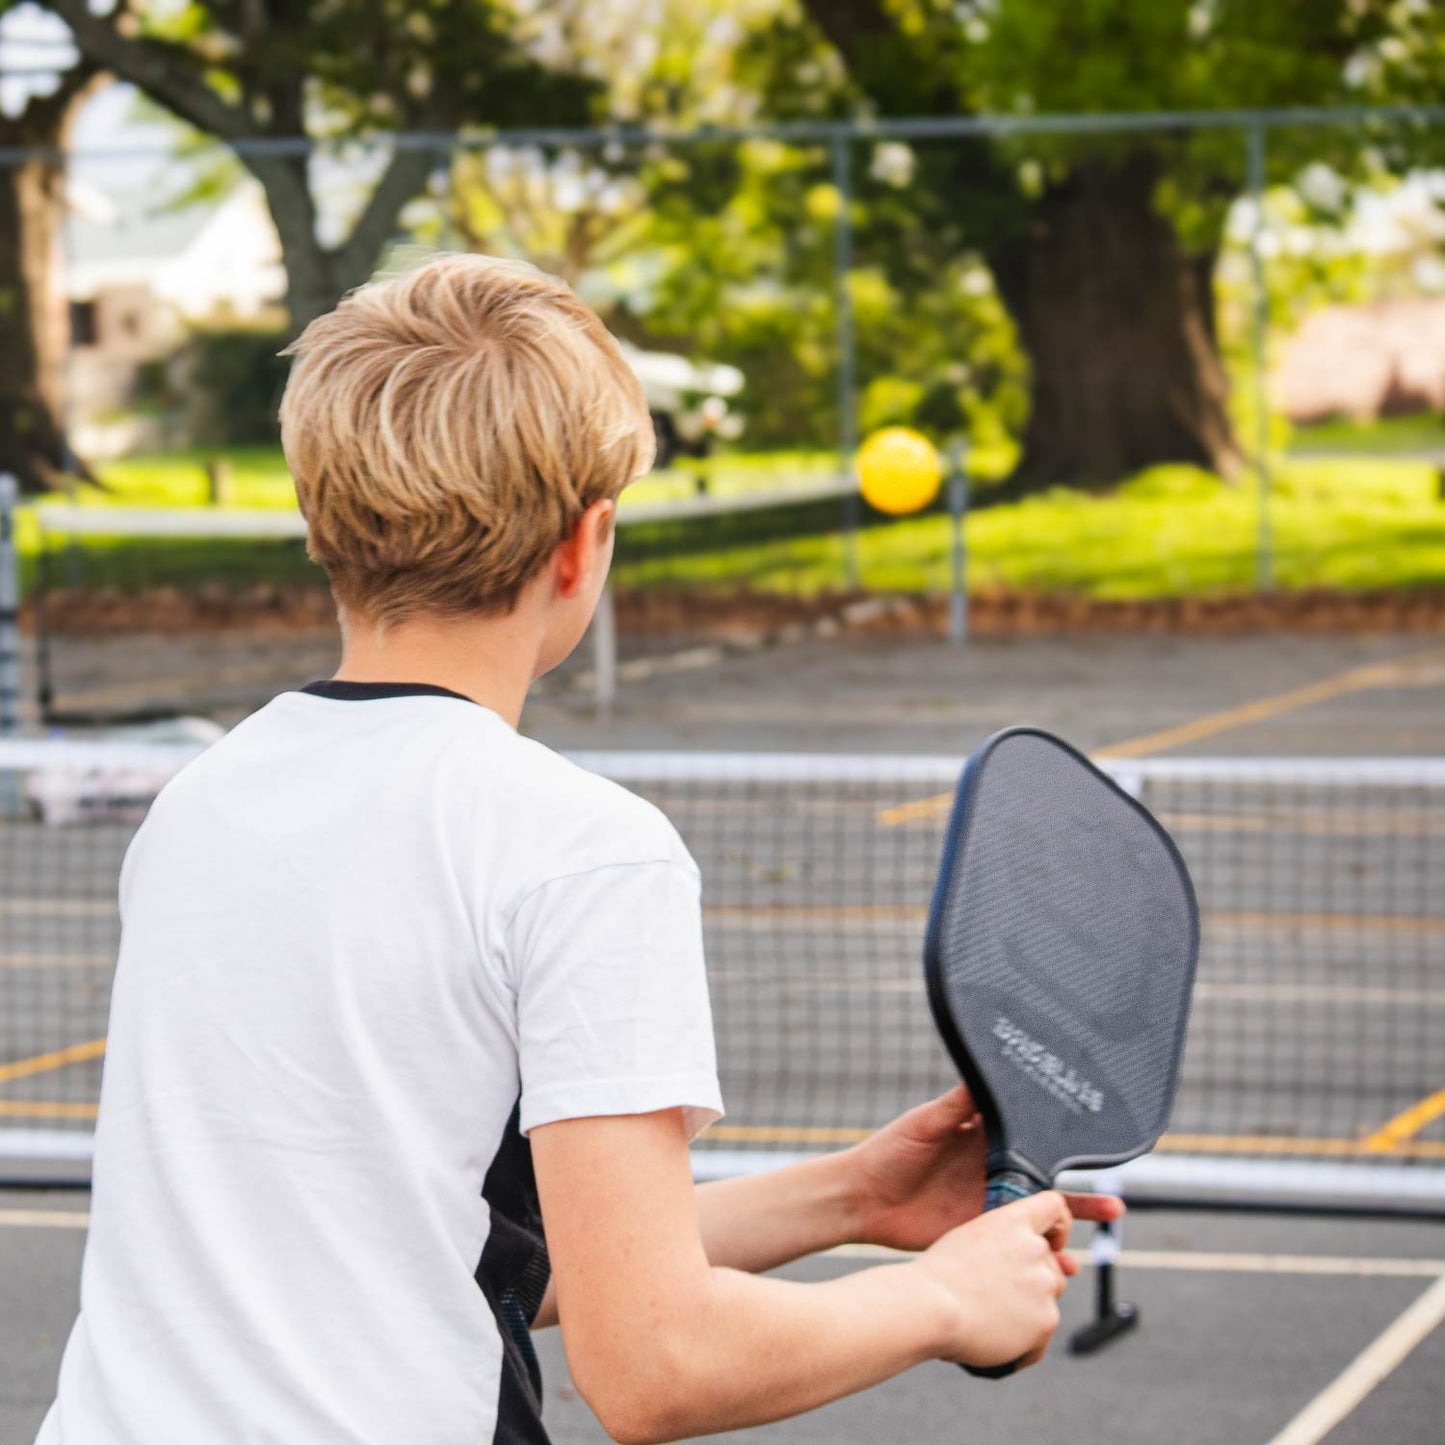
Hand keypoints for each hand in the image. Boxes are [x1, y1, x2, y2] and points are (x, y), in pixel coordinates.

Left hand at [844, 1084, 1124, 1257]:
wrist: (860, 1200)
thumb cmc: (888, 1152)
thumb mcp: (925, 1123)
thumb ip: (957, 1104)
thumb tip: (983, 1072)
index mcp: (982, 1141)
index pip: (1030, 1142)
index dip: (1059, 1147)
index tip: (1091, 1150)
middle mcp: (990, 1172)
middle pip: (1044, 1184)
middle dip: (1080, 1194)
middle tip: (1116, 1205)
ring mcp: (985, 1206)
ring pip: (1038, 1218)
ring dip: (1070, 1228)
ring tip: (1103, 1241)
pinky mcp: (976, 1234)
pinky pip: (1016, 1246)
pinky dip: (1042, 1256)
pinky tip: (1065, 1269)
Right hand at [909, 1191, 1073, 1371]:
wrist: (930, 1308)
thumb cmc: (940, 1275)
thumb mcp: (971, 1239)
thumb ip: (1009, 1243)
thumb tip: (1062, 1264)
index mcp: (1013, 1221)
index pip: (1054, 1207)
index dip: (1058, 1226)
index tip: (1050, 1244)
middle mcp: (1035, 1247)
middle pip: (1052, 1265)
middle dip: (1032, 1281)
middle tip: (995, 1295)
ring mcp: (1044, 1283)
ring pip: (1048, 1300)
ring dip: (1027, 1311)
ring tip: (989, 1317)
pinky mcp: (1047, 1319)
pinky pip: (1041, 1335)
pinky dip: (1023, 1343)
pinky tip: (994, 1340)